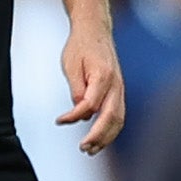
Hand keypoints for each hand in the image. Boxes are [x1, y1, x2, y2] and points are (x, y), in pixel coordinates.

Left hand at [57, 28, 125, 155]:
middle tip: (83, 148)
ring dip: (106, 138)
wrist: (95, 30)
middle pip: (111, 117)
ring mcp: (120, 88)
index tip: (60, 120)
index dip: (74, 116)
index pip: (90, 105)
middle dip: (98, 136)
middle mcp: (116, 84)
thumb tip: (82, 113)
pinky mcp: (118, 92)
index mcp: (103, 76)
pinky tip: (99, 140)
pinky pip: (119, 115)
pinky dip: (110, 130)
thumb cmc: (80, 47)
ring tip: (91, 150)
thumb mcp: (71, 65)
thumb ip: (77, 90)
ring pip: (119, 119)